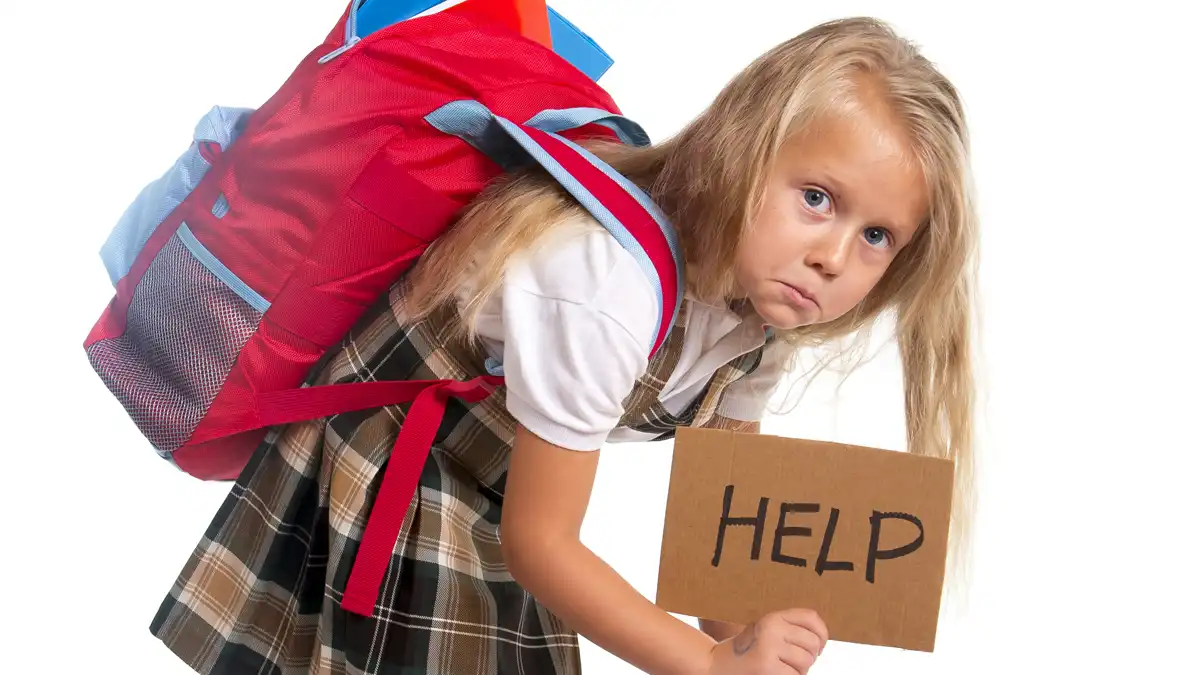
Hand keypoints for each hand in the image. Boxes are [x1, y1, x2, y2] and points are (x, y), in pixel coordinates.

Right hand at [705, 609, 827, 674]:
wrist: (716, 666)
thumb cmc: (746, 653)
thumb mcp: (765, 633)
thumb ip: (788, 630)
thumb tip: (821, 640)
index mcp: (772, 617)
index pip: (811, 618)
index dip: (822, 633)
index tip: (820, 645)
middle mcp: (771, 628)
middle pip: (812, 643)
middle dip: (808, 657)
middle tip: (792, 662)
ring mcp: (769, 647)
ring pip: (806, 661)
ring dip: (799, 671)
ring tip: (782, 669)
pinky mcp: (767, 667)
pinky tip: (776, 674)